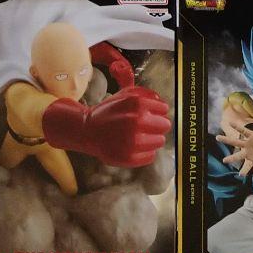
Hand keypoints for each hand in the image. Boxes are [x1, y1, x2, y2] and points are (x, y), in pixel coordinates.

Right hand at [43, 86, 170, 167]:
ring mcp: (132, 142)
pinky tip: (134, 147)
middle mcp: (136, 122)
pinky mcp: (128, 158)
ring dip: (152, 139)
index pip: (164, 109)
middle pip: (165, 126)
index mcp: (138, 104)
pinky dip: (145, 153)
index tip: (149, 114)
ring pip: (160, 142)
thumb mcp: (126, 94)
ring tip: (139, 137)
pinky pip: (151, 156)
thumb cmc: (110, 111)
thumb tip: (162, 102)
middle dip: (157, 125)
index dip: (157, 111)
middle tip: (145, 127)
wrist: (87, 130)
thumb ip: (148, 94)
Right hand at [216, 121, 252, 175]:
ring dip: (232, 158)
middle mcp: (247, 144)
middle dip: (226, 140)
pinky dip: (244, 170)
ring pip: (238, 155)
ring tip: (224, 160)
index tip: (229, 122)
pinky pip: (247, 166)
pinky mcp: (252, 160)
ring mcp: (248, 153)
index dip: (237, 126)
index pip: (243, 130)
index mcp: (251, 136)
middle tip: (217, 137)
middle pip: (236, 142)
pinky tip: (241, 174)